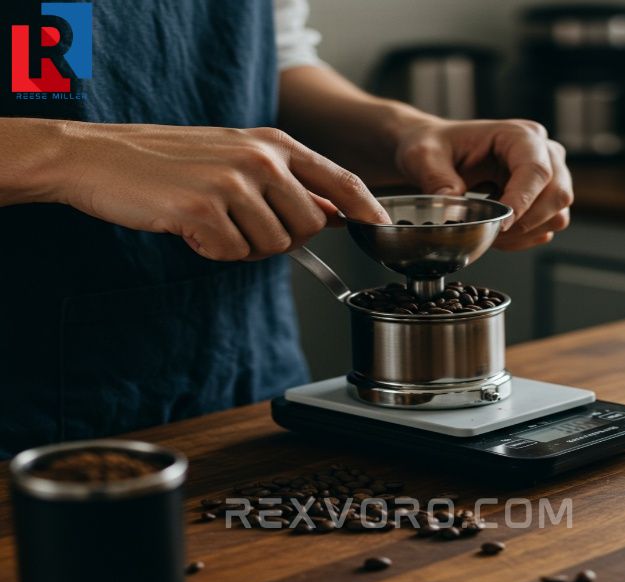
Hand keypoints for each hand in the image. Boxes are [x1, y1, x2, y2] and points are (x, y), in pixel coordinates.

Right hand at [55, 121, 389, 260]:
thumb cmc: (171, 160)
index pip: (340, 178)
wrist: (101, 157)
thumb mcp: (238, 156)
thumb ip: (288, 181)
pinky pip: (233, 254)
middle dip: (283, 238)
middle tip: (243, 225)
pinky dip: (213, 251)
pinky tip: (190, 228)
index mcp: (274, 143)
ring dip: (243, 246)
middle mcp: (261, 158)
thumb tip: (332, 214)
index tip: (380, 227)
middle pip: (310, 226)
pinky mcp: (204, 209)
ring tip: (211, 220)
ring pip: (273, 246)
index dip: (366, 207)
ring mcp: (234, 183)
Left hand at [394, 118, 572, 249]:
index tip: (501, 225)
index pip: (536, 170)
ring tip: (489, 231)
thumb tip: (451, 206)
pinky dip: (523, 238)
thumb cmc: (433, 146)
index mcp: (518, 135)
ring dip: (524, 234)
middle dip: (526, 223)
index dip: (522, 202)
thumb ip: (436, 178)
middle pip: (558, 194)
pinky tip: (496, 232)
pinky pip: (546, 226)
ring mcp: (548, 175)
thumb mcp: (424, 156)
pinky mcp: (542, 197)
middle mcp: (541, 152)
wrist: (435, 154)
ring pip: (557, 215)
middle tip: (491, 232)